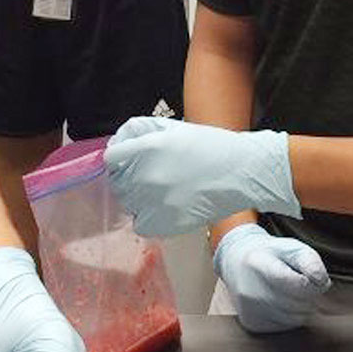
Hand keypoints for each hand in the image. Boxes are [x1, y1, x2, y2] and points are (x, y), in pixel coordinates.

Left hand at [104, 117, 300, 234]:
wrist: (241, 171)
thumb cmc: (209, 146)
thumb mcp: (171, 127)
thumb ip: (139, 130)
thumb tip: (117, 143)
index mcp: (147, 148)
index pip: (111, 158)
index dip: (118, 160)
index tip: (126, 163)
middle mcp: (147, 174)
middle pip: (118, 182)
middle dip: (127, 178)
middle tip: (148, 177)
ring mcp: (156, 201)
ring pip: (128, 203)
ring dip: (137, 198)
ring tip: (159, 192)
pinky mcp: (167, 222)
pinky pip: (140, 224)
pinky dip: (147, 218)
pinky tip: (161, 208)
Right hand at [213, 223, 329, 332]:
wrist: (236, 262)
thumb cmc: (270, 255)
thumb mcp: (291, 247)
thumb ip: (310, 261)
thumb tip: (321, 282)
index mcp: (259, 264)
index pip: (295, 284)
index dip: (310, 284)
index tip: (309, 277)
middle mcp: (250, 289)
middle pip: (299, 304)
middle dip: (307, 295)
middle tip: (298, 282)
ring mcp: (249, 309)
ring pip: (295, 319)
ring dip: (300, 307)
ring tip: (288, 291)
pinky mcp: (251, 323)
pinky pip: (286, 327)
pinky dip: (289, 316)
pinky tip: (279, 302)